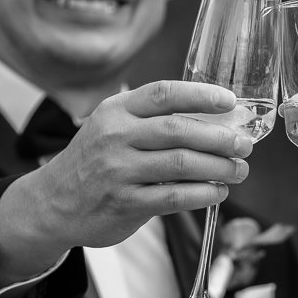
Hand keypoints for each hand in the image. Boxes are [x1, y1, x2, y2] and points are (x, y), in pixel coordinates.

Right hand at [0, 80, 253, 282]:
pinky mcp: (125, 202)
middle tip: (245, 144)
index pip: (164, 94)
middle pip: (179, 131)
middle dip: (220, 138)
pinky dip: (203, 194)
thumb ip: (155, 120)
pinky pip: (174, 196)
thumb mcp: (114, 126)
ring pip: (181, 164)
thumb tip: (218, 120)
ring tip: (239, 169)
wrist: (53, 203)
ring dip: (219, 167)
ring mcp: (118, 171)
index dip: (201, 96)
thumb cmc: (95, 159)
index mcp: (117, 110)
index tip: (231, 102)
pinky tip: (219, 192)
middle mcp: (115, 137)